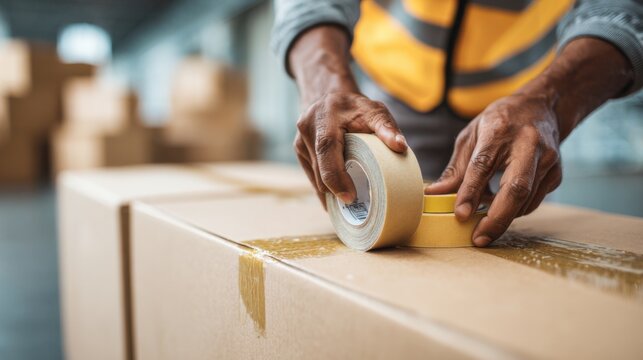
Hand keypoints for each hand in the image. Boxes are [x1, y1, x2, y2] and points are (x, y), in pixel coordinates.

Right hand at [288, 26, 406, 206]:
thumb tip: (401, 147)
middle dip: (335, 190)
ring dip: (329, 191)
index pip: (326, 149)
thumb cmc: (355, 107)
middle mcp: (308, 128)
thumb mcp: (374, 111)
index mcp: (325, 117)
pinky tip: (335, 199)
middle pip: (320, 168)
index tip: (350, 197)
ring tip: (347, 205)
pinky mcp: (299, 151)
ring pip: (314, 175)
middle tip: (354, 206)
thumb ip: (387, 128)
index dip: (336, 176)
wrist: (329, 96)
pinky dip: (324, 187)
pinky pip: (312, 175)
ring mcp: (300, 141)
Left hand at [426, 93, 561, 245]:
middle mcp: (528, 145)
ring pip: (526, 200)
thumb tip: (434, 194)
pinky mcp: (556, 174)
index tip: (460, 215)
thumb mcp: (471, 136)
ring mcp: (547, 160)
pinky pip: (533, 201)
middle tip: (479, 239)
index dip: (471, 192)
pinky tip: (500, 211)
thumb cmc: (500, 122)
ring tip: (483, 228)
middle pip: (516, 189)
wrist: (542, 107)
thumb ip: (456, 168)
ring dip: (504, 218)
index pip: (483, 166)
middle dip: (496, 219)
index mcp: (499, 131)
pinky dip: (515, 211)